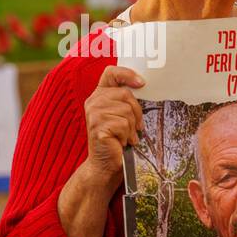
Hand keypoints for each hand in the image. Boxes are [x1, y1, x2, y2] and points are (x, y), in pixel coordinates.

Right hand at [82, 65, 144, 186]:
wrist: (105, 164)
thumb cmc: (117, 139)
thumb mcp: (121, 114)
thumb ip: (126, 99)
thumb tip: (144, 85)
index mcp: (98, 95)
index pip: (111, 73)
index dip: (127, 74)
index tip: (142, 83)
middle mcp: (93, 102)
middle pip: (125, 94)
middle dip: (136, 112)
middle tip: (134, 127)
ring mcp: (94, 114)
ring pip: (126, 110)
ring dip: (131, 127)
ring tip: (125, 136)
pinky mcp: (97, 127)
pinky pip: (123, 124)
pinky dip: (127, 135)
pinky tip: (121, 142)